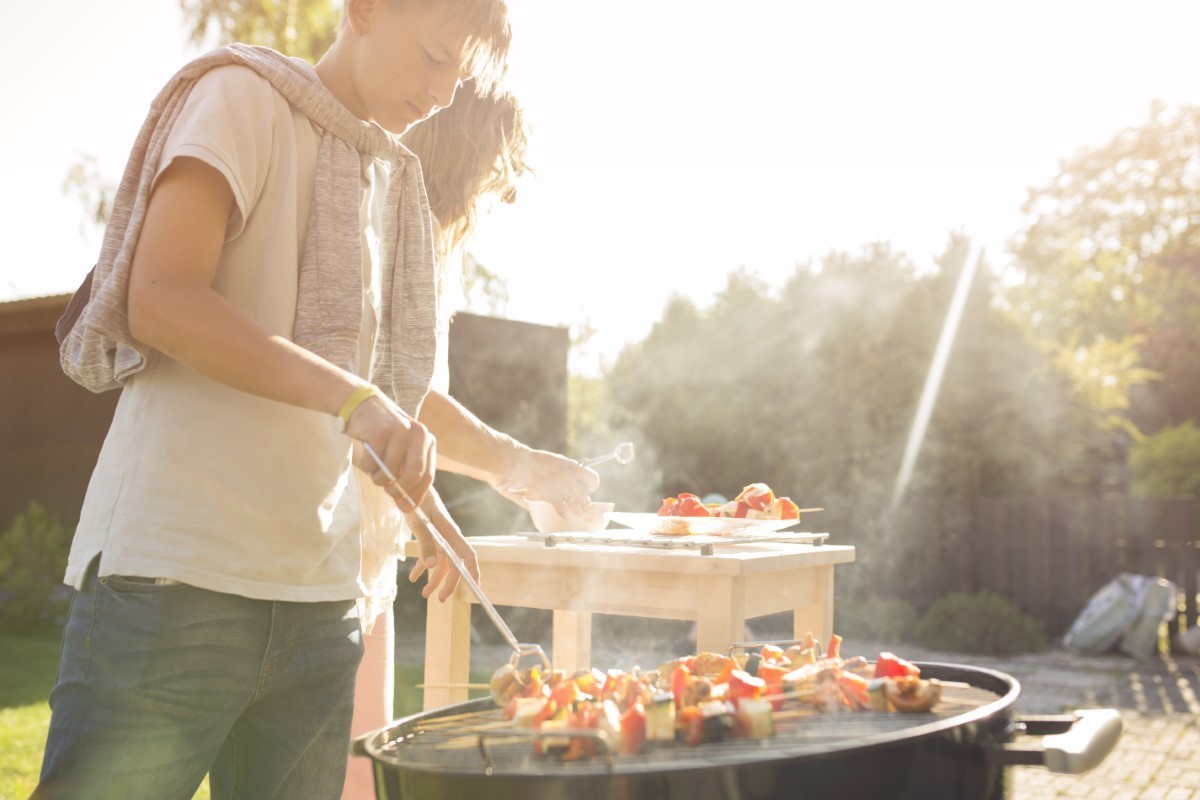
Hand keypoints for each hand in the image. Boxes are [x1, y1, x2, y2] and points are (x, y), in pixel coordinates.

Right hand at [347, 392, 435, 511]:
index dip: (415, 494)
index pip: (427, 475)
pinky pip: (373, 463)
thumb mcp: (402, 450)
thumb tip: (407, 506)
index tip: (406, 507)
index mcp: (427, 440)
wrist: (363, 404)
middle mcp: (418, 434)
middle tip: (387, 491)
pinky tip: (366, 456)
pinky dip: (367, 467)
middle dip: (398, 490)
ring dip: (378, 478)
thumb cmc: (383, 433)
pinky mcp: (380, 431)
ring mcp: (400, 431)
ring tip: (374, 470)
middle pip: (413, 475)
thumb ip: (406, 473)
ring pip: (390, 471)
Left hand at [404, 491, 479, 602]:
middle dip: (449, 583)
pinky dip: (421, 568)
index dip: (472, 570)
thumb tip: (432, 567)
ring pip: (441, 564)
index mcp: (450, 533)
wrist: (409, 488)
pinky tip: (413, 578)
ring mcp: (439, 539)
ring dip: (434, 580)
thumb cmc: (417, 502)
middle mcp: (448, 538)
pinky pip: (429, 557)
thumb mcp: (418, 523)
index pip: (467, 555)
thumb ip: (425, 544)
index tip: (476, 586)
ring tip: (424, 594)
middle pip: (454, 565)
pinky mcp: (429, 538)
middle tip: (441, 600)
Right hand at [498, 449, 599, 515]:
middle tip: (585, 505)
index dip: (593, 485)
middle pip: (585, 496)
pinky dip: (565, 513)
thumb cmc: (541, 461)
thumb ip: (570, 469)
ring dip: (577, 510)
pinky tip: (565, 514)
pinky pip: (563, 509)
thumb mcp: (560, 460)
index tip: (590, 488)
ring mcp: (562, 489)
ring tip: (577, 512)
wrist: (525, 464)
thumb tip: (577, 475)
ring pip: (576, 505)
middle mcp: (571, 479)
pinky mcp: (552, 497)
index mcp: (574, 467)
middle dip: (585, 502)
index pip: (593, 479)